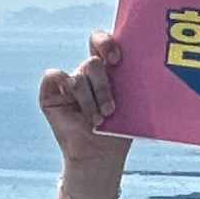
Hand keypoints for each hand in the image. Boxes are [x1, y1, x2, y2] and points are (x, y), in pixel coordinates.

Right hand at [37, 32, 126, 176]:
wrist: (100, 155)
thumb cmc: (119, 129)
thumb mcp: (132, 103)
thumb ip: (134, 81)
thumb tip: (149, 65)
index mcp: (107, 69)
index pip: (102, 43)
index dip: (107, 44)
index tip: (117, 60)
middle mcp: (87, 73)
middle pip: (92, 62)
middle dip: (103, 86)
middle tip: (111, 107)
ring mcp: (68, 83)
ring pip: (78, 77)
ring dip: (90, 101)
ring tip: (99, 120)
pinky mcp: (50, 94)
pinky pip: (53, 76)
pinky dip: (64, 86)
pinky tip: (74, 105)